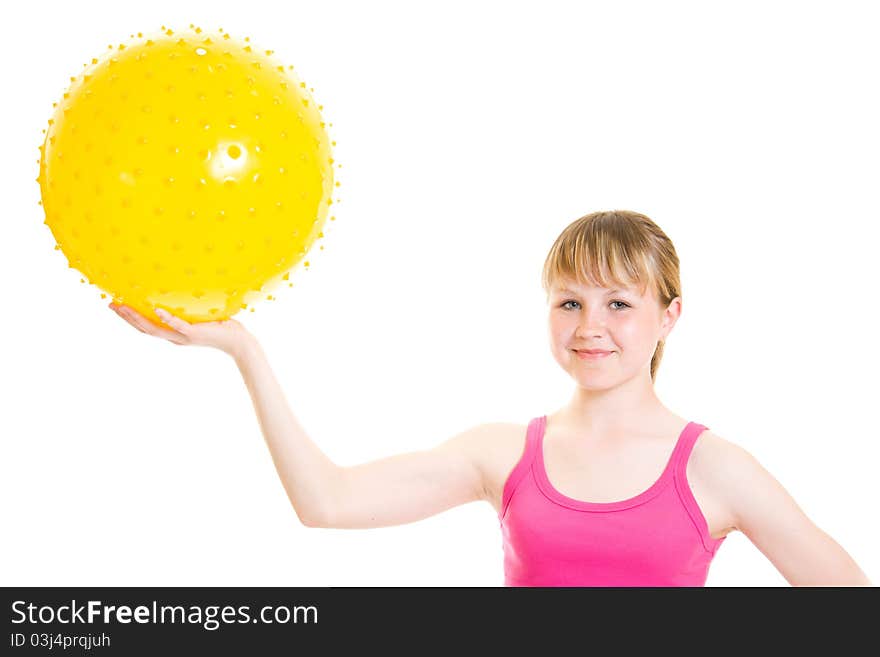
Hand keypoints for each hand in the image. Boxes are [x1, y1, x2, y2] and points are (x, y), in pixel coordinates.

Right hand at [109, 302, 253, 358]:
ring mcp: (182, 336)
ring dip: (137, 318)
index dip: (129, 318)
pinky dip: (166, 318)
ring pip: (154, 329)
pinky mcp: (193, 333)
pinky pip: (177, 325)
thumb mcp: (200, 314)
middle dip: (125, 317)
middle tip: (110, 304)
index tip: (115, 305)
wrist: (238, 342)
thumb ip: (189, 306)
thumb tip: (183, 285)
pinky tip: (156, 309)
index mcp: (173, 333)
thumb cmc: (221, 326)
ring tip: (123, 307)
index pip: (146, 326)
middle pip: (143, 328)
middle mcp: (174, 337)